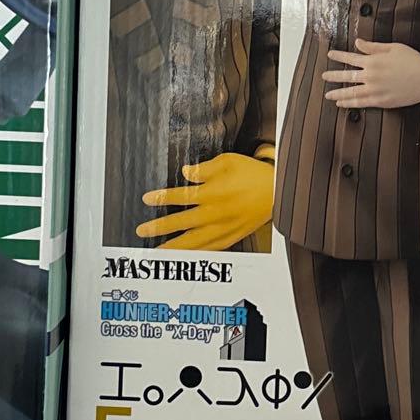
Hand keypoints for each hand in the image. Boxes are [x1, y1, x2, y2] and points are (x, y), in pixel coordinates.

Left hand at [135, 153, 274, 249]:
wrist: (278, 192)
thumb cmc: (253, 174)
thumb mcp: (227, 162)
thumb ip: (204, 169)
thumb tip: (186, 172)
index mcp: (211, 194)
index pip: (180, 196)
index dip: (161, 197)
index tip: (147, 199)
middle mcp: (214, 214)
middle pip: (181, 223)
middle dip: (159, 227)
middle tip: (142, 230)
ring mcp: (223, 228)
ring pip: (194, 242)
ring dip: (174, 247)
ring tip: (158, 252)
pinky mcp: (231, 236)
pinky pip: (210, 249)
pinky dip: (197, 254)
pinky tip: (186, 257)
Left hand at [322, 39, 419, 108]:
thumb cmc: (412, 60)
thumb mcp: (393, 48)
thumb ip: (373, 47)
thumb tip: (357, 42)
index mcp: (373, 61)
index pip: (350, 58)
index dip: (338, 56)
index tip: (329, 55)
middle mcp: (371, 76)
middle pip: (346, 76)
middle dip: (333, 76)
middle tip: (323, 76)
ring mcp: (375, 90)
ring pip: (351, 93)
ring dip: (338, 94)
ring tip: (328, 95)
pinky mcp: (381, 101)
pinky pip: (361, 103)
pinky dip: (350, 103)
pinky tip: (341, 103)